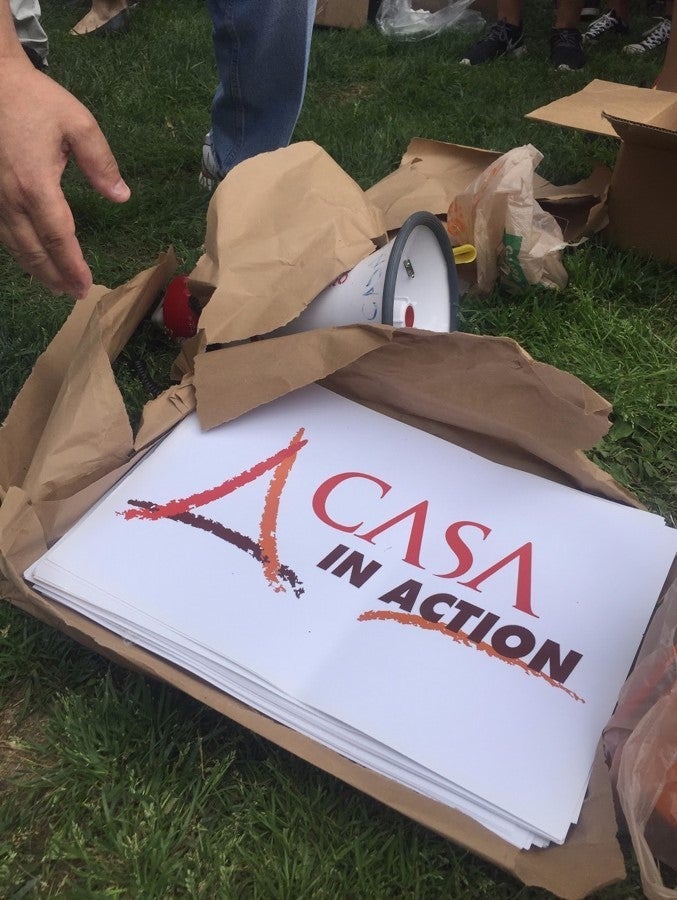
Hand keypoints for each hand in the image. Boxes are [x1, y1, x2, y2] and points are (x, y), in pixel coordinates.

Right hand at [0, 58, 130, 297]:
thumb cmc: (34, 100)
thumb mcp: (78, 123)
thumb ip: (101, 163)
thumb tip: (121, 197)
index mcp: (36, 183)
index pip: (58, 237)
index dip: (72, 266)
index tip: (86, 286)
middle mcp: (10, 197)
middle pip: (34, 250)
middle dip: (55, 276)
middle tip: (74, 294)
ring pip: (14, 245)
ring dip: (36, 269)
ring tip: (56, 285)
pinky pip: (1, 232)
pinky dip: (19, 251)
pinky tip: (32, 258)